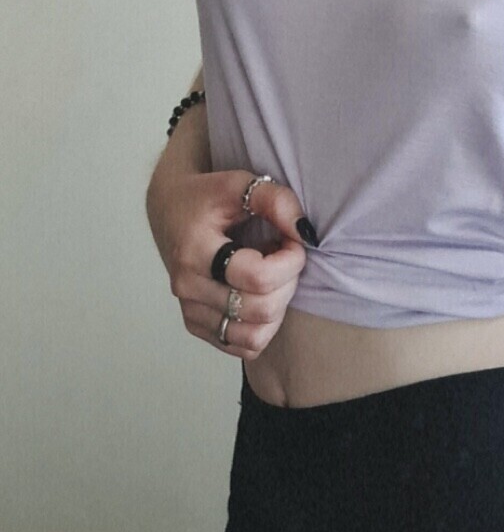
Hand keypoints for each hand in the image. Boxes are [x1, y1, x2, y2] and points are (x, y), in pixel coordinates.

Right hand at [149, 169, 308, 359]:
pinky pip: (245, 347)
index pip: (258, 278)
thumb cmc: (207, 198)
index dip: (290, 261)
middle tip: (284, 257)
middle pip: (261, 309)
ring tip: (272, 277)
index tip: (291, 241)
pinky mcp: (197, 326)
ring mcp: (191, 311)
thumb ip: (276, 200)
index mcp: (195, 252)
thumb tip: (304, 233)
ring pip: (256, 336)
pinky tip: (260, 295)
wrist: (171, 211)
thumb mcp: (240, 184)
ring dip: (278, 307)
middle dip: (288, 282)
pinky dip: (264, 326)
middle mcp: (188, 287)